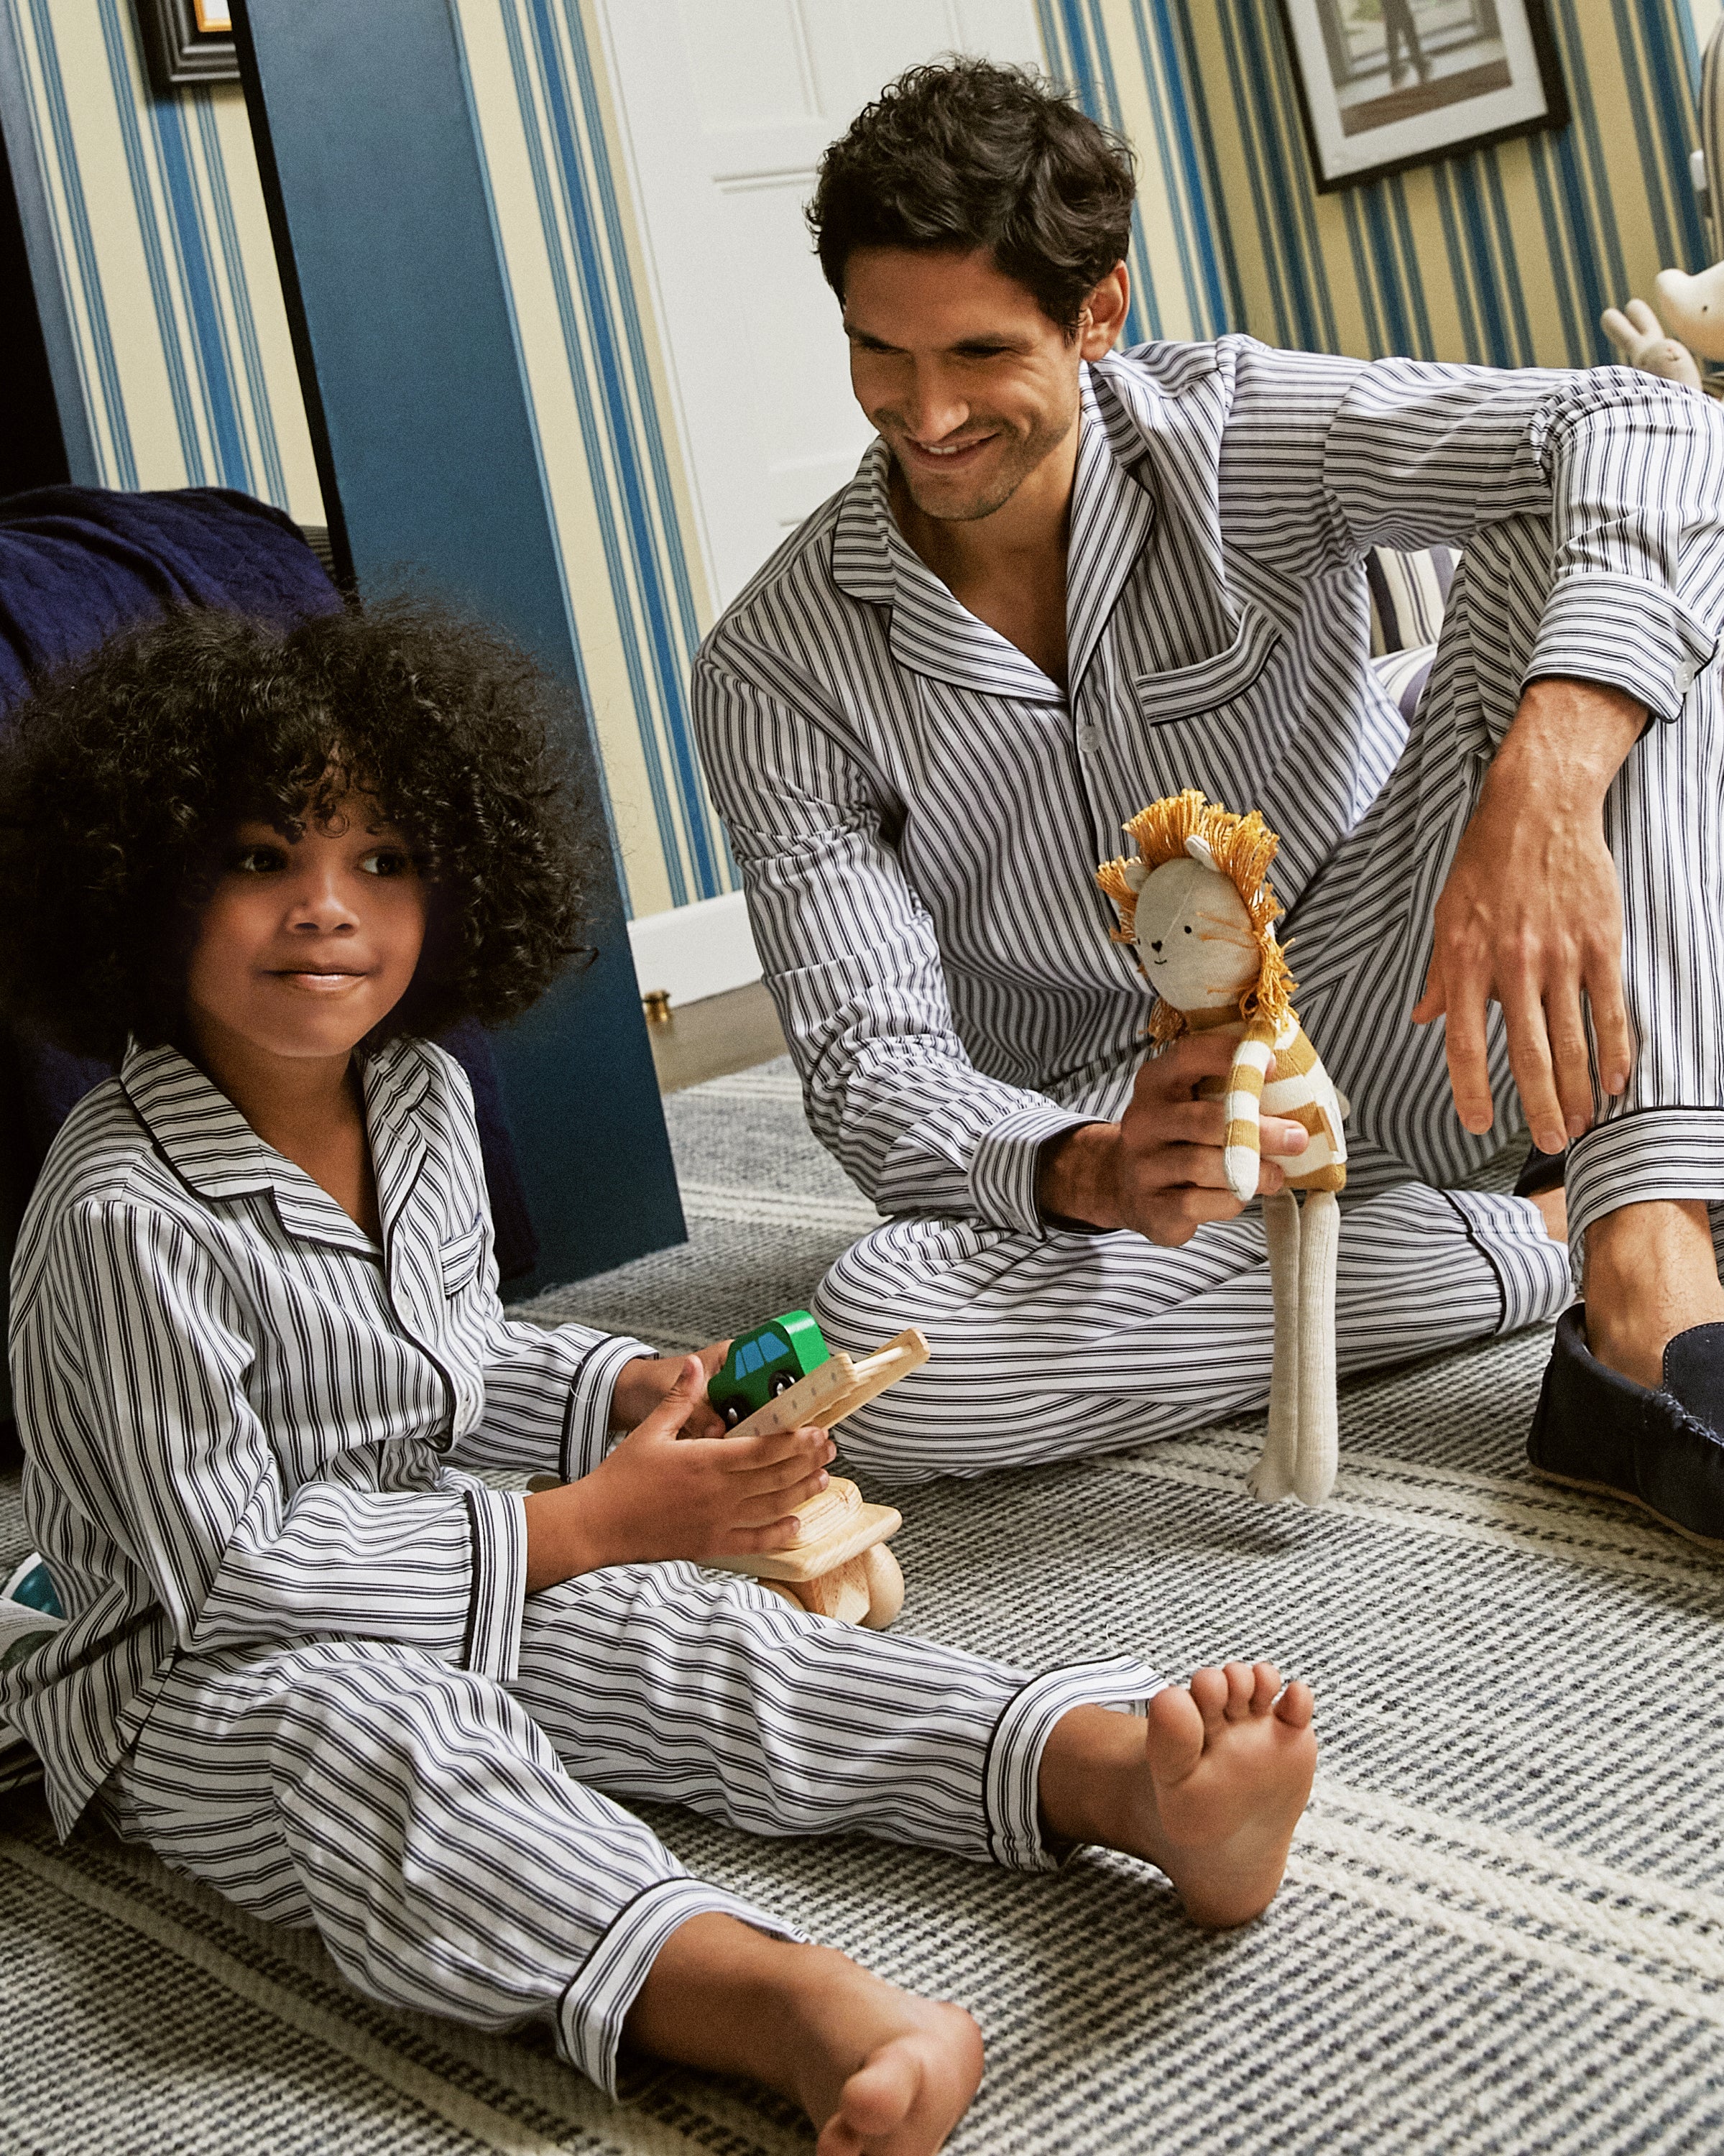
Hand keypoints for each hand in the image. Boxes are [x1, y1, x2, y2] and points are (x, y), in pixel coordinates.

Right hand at [525, 1357, 833, 1589]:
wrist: (598, 1524)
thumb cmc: (621, 1478)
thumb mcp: (650, 1431)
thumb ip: (679, 1399)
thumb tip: (694, 1365)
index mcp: (707, 1461)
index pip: (764, 1449)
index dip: (796, 1440)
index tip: (817, 1430)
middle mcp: (720, 1493)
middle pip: (777, 1476)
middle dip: (808, 1461)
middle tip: (829, 1449)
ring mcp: (718, 1522)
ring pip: (773, 1506)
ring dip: (802, 1491)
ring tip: (822, 1479)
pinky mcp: (711, 1544)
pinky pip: (755, 1541)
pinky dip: (779, 1533)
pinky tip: (795, 1524)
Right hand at [1036, 1031, 1308, 1244]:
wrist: (1123, 1183)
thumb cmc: (1176, 1137)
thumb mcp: (1188, 1102)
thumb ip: (1227, 1091)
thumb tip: (1295, 1095)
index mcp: (1155, 1083)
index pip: (1189, 1056)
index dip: (1230, 1057)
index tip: (1273, 1065)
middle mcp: (1142, 1121)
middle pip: (1205, 1121)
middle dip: (1260, 1131)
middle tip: (1297, 1137)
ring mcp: (1142, 1166)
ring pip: (1204, 1166)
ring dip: (1253, 1171)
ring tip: (1277, 1174)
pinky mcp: (1151, 1208)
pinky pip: (1199, 1203)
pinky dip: (1231, 1200)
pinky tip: (1243, 1193)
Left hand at [1411, 676, 1640, 1154]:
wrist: (1538, 808)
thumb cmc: (1486, 862)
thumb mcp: (1446, 916)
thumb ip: (1441, 975)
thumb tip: (1424, 1018)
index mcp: (1466, 962)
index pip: (1466, 1043)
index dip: (1471, 1090)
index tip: (1477, 1125)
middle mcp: (1513, 966)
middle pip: (1528, 1055)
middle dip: (1539, 1107)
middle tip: (1549, 1145)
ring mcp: (1560, 957)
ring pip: (1573, 1041)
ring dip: (1578, 1091)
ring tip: (1581, 1125)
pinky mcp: (1600, 944)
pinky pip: (1609, 1009)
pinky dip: (1615, 1050)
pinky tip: (1615, 1082)